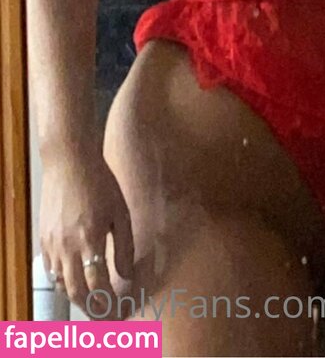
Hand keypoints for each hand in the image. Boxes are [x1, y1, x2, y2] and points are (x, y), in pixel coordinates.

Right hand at [40, 148, 133, 318]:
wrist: (69, 161)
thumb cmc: (100, 183)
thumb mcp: (120, 211)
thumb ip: (124, 246)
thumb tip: (125, 276)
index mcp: (91, 239)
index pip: (99, 286)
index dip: (109, 304)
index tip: (120, 312)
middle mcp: (68, 246)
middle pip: (78, 292)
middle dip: (93, 310)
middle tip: (105, 317)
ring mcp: (53, 244)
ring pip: (62, 285)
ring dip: (78, 298)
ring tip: (93, 304)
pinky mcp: (44, 238)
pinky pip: (52, 270)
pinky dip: (64, 282)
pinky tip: (76, 282)